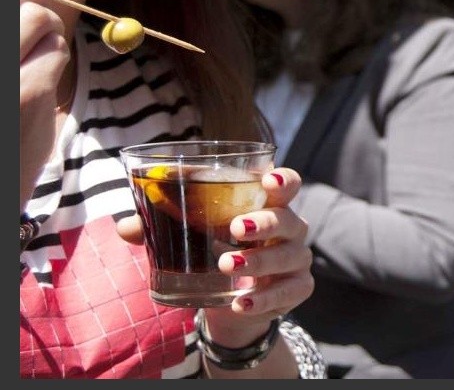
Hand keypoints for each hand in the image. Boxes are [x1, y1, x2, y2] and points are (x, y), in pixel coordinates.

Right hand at [20, 0, 69, 210]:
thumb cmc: (1, 123)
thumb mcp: (2, 71)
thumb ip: (14, 37)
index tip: (25, 4)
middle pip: (28, 0)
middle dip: (40, 9)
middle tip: (37, 29)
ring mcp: (8, 70)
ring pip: (46, 23)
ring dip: (50, 38)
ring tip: (34, 63)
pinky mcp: (30, 91)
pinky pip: (58, 51)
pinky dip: (57, 58)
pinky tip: (42, 80)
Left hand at [117, 167, 313, 345]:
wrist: (231, 301)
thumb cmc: (215, 253)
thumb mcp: (190, 237)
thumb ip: (160, 226)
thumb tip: (125, 227)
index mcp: (267, 205)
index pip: (287, 185)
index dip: (283, 181)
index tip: (267, 182)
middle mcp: (290, 229)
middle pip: (289, 219)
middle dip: (265, 223)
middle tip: (236, 229)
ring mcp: (297, 260)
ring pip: (289, 256)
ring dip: (260, 260)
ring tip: (227, 266)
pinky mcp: (297, 289)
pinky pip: (289, 292)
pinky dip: (266, 298)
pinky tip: (242, 303)